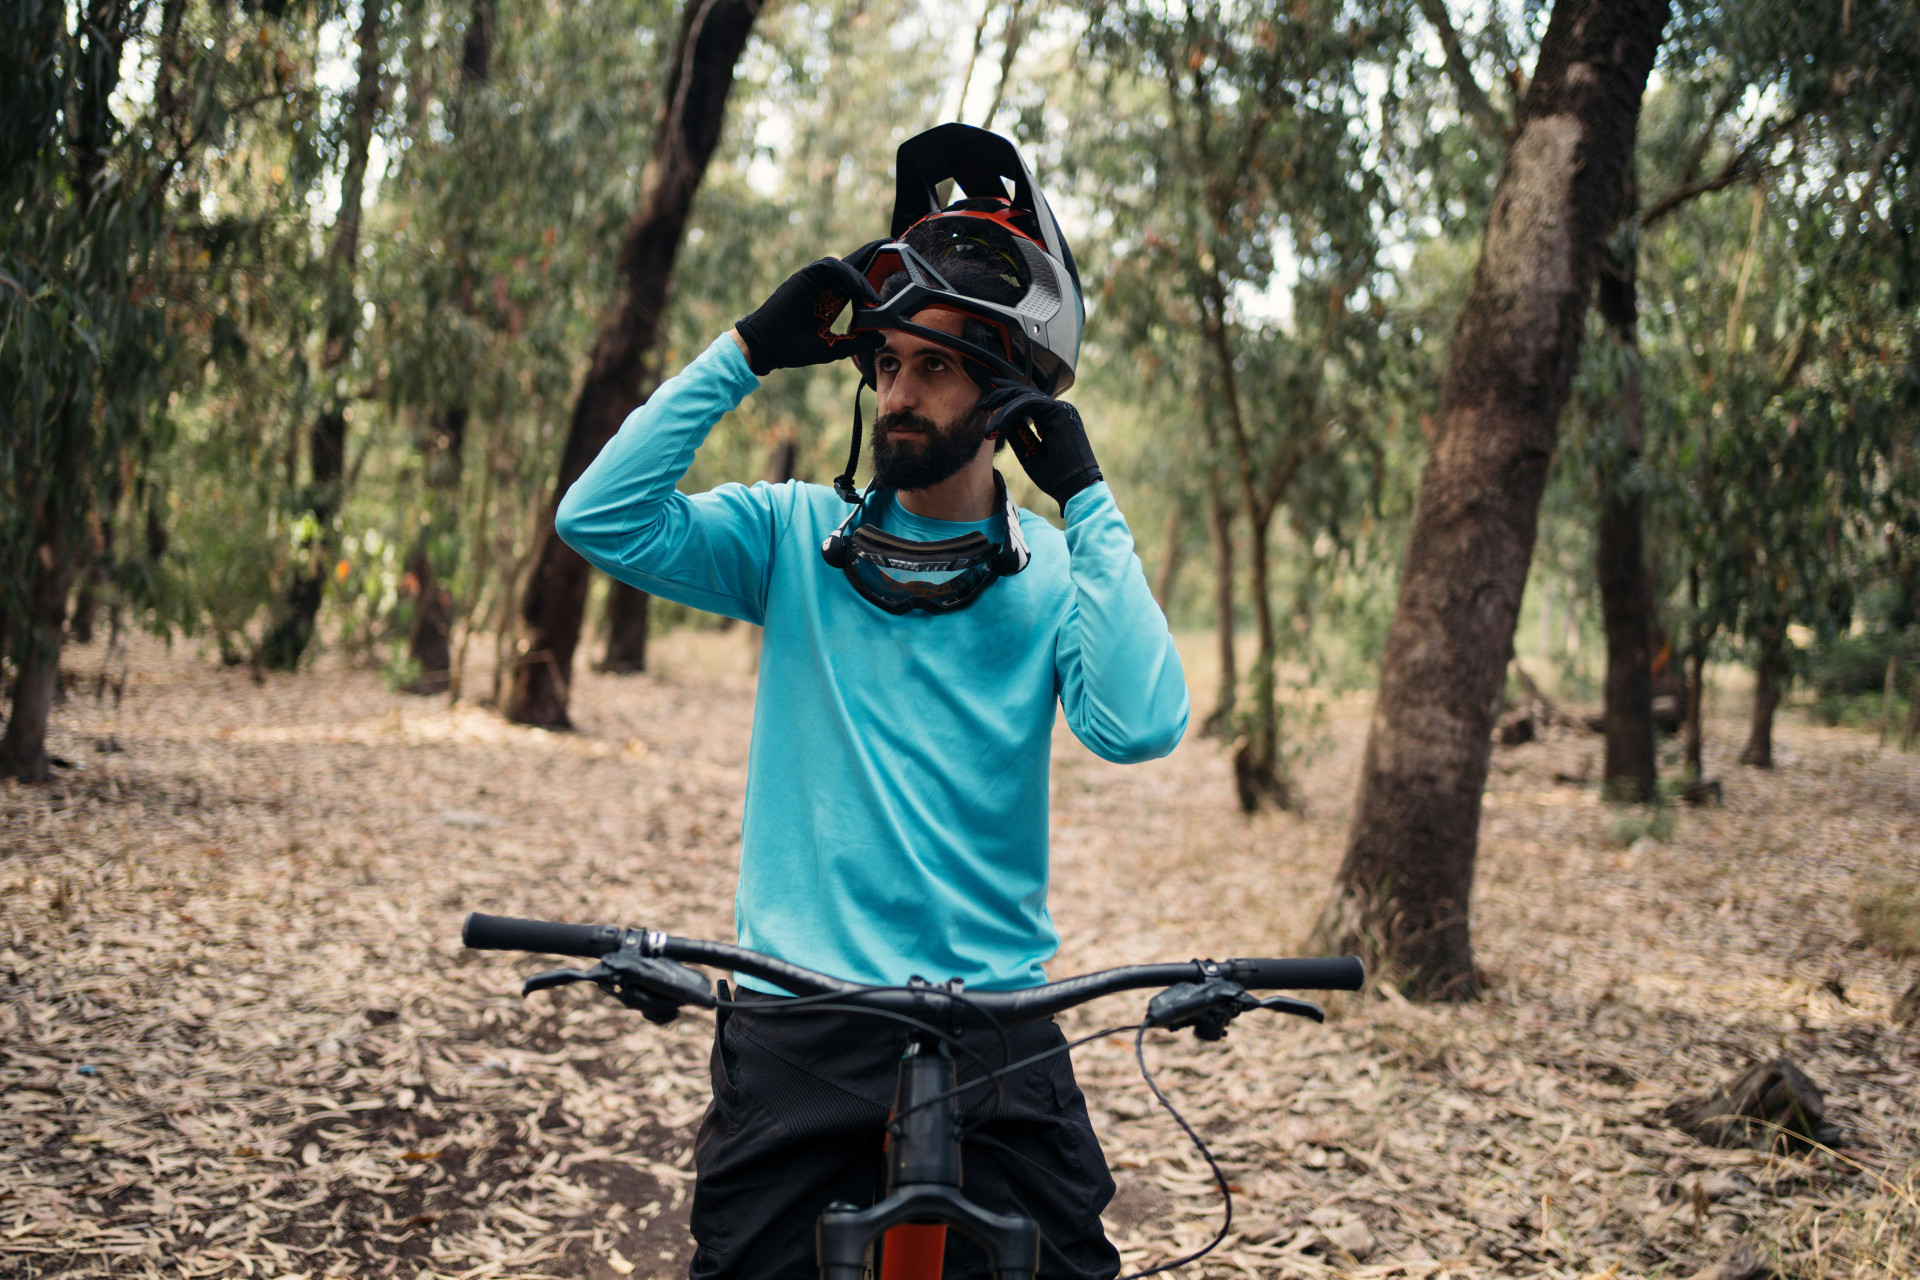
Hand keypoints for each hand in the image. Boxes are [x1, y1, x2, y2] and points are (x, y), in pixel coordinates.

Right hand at [734, 250, 884, 376]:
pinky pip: (831, 267)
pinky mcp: (805, 276)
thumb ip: (855, 342)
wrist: (767, 347)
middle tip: (895, 246)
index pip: (856, 282)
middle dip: (873, 255)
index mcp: (831, 301)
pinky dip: (849, 276)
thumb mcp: (833, 348)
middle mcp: (825, 287)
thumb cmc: (795, 348)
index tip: (894, 278)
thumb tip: (880, 338)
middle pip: (853, 265)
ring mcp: (815, 281)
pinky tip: (860, 291)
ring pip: (845, 266)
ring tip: (875, 296)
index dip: (874, 277)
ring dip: (863, 276)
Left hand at [976, 381, 1102, 508]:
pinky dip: (1011, 413)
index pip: (1027, 401)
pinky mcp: (1060, 411)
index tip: (985, 406)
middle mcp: (1059, 410)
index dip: (1006, 400)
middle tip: (981, 404)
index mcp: (1054, 418)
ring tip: (989, 428)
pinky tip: (1000, 427)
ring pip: (1024, 397)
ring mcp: (1061, 409)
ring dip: (1002, 411)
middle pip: (1025, 393)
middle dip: (1000, 395)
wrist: (1074, 489)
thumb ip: (1016, 433)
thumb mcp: (1028, 451)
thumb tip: (999, 419)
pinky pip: (1029, 403)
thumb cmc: (1054, 476)